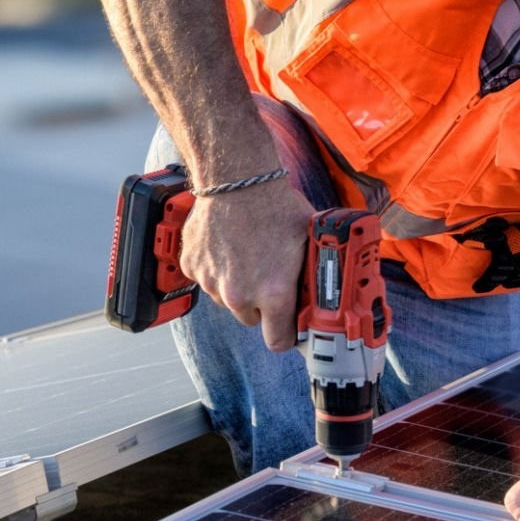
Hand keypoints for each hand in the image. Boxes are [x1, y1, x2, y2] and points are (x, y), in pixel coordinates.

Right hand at [180, 177, 313, 352]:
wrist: (237, 179)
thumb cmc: (276, 206)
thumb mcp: (309, 241)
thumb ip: (313, 273)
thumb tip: (326, 290)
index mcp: (273, 293)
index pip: (278, 341)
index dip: (287, 335)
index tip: (289, 326)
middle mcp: (239, 294)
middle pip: (251, 319)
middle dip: (261, 304)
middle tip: (269, 276)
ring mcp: (212, 281)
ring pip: (227, 300)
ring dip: (237, 286)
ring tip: (249, 255)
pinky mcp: (193, 267)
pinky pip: (207, 279)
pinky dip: (216, 269)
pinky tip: (229, 246)